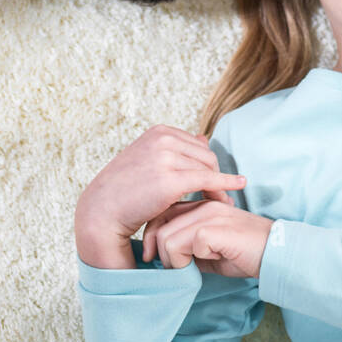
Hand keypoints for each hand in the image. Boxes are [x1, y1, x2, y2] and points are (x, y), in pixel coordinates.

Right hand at [75, 125, 245, 269]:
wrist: (101, 211)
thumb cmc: (125, 190)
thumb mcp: (150, 160)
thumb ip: (176, 148)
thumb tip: (204, 136)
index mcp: (159, 131)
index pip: (198, 144)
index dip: (207, 165)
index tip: (213, 183)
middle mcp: (163, 138)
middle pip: (206, 155)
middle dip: (215, 175)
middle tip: (222, 196)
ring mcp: (166, 157)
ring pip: (208, 168)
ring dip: (218, 185)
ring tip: (220, 203)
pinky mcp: (170, 180)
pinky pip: (207, 179)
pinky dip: (226, 183)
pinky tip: (239, 186)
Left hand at [142, 199, 274, 277]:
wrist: (274, 253)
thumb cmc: (244, 253)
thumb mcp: (210, 250)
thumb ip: (189, 247)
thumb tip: (165, 258)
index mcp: (201, 206)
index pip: (161, 214)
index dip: (152, 237)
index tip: (151, 258)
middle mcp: (203, 205)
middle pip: (159, 227)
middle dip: (160, 254)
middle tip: (175, 269)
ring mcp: (209, 214)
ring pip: (167, 238)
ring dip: (174, 261)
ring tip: (193, 266)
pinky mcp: (214, 228)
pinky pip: (184, 247)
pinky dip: (190, 261)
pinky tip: (210, 259)